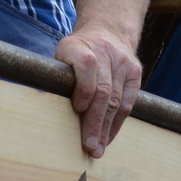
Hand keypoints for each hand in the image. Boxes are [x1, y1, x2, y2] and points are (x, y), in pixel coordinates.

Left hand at [54, 24, 141, 157]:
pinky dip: (117, 124)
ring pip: (116, 101)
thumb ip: (57, 79)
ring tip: (98, 149)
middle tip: (89, 146)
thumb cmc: (77, 52)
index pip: (86, 66)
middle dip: (95, 122)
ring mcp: (123, 62)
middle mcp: (104, 52)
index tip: (78, 109)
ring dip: (106, 129)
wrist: (108, 30)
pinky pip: (128, 103)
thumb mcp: (62, 56)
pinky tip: (108, 138)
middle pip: (103, 91)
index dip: (83, 90)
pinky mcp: (135, 72)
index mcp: (79, 46)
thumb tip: (44, 115)